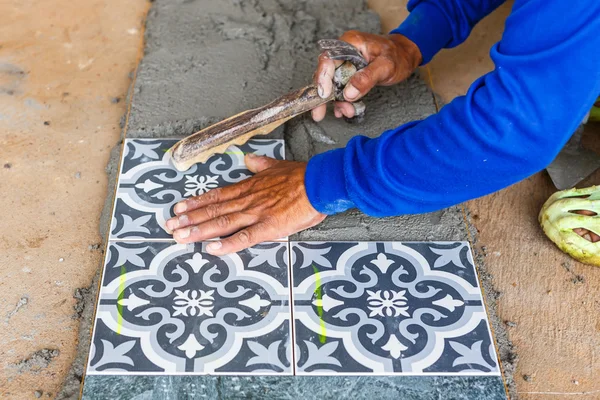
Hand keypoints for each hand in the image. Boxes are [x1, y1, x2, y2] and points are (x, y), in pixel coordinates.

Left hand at [166, 154, 325, 254]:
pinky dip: (227, 245)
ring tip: (180, 237)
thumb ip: (260, 165)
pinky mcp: (269, 227)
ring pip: (222, 224)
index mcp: (248, 188)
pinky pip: (244, 238)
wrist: (320, 183)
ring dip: (199, 231)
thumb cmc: (301, 176)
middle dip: (189, 219)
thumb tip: (249, 160)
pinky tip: (211, 250)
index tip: (179, 208)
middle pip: (213, 211)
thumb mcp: (276, 166)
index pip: (216, 196)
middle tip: (169, 226)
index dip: (196, 203)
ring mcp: (256, 214)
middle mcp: (247, 201)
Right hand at [312, 31, 421, 120]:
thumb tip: (348, 93)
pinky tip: (345, 110)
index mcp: (349, 43)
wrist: (405, 56)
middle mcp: (343, 52)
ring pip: (332, 85)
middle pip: (325, 74)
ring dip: (337, 101)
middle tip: (319, 114)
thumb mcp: (386, 66)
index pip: (328, 59)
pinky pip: (340, 88)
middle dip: (324, 96)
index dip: (323, 77)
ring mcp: (345, 64)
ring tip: (348, 112)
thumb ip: (367, 78)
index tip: (325, 95)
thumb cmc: (398, 56)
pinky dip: (342, 101)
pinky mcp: (348, 74)